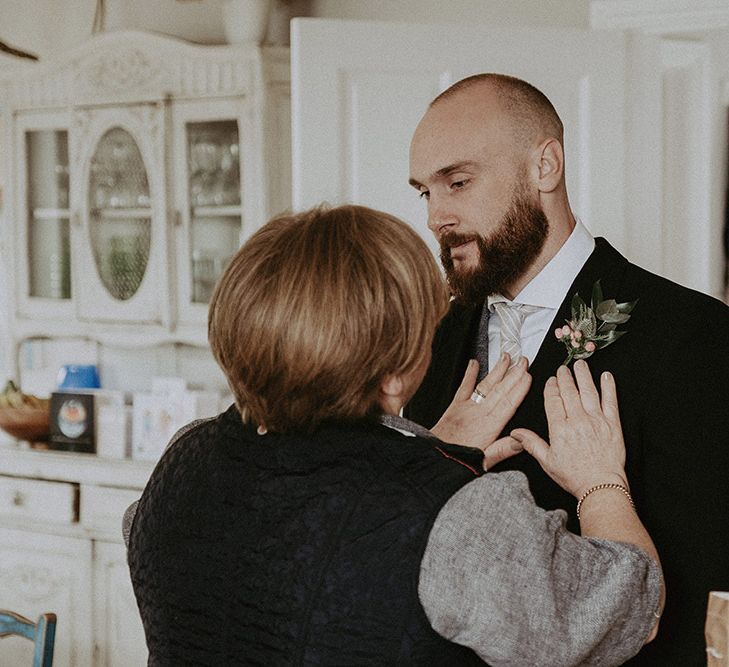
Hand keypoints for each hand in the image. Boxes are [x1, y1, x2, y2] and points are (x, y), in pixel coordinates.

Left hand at [431, 353, 530, 469]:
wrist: (432, 457)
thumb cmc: (457, 461)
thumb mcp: (484, 462)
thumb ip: (502, 450)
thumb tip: (521, 441)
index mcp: (488, 427)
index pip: (508, 404)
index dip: (519, 389)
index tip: (528, 376)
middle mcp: (477, 414)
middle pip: (499, 391)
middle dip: (513, 374)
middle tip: (523, 361)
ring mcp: (466, 408)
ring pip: (485, 386)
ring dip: (497, 370)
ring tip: (506, 357)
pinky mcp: (454, 406)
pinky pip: (463, 387)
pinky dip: (469, 374)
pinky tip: (474, 363)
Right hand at [511, 360, 626, 497]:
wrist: (601, 486)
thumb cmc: (574, 476)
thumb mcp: (547, 462)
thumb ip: (531, 443)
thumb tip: (515, 433)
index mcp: (560, 429)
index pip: (553, 400)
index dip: (551, 387)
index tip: (551, 380)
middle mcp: (577, 421)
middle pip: (569, 392)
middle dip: (565, 377)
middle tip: (564, 367)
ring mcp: (596, 421)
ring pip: (588, 392)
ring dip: (584, 375)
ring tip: (581, 364)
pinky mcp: (613, 424)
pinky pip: (611, 401)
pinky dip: (609, 387)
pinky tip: (606, 376)